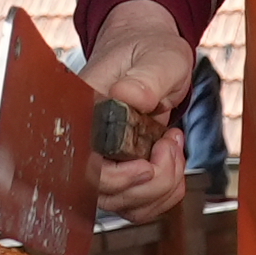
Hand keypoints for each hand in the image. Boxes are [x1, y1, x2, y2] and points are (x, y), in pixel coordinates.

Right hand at [80, 0, 194, 222]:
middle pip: (104, 193)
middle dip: (150, 182)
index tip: (147, 166)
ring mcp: (101, 160)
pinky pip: (137, 204)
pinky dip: (163, 194)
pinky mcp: (119, 171)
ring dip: (160, 189)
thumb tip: (129, 96)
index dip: (116, 177)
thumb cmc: (149, 50)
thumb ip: (146, 77)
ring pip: (124, 204)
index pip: (83, 164)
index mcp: (84, 112)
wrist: (149, 53)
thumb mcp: (159, 57)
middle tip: (170, 144)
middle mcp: (86, 141)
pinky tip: (171, 162)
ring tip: (172, 147)